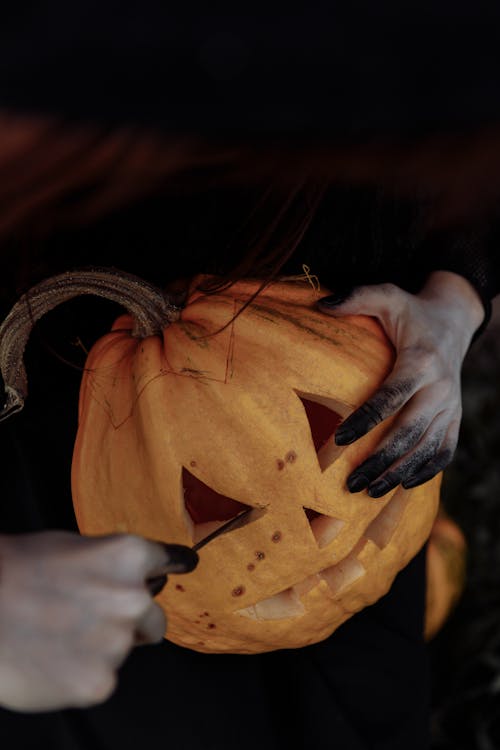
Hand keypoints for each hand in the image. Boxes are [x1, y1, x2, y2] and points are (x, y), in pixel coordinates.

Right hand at [0, 530, 197, 711]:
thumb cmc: (17, 571)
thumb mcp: (73, 548)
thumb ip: (112, 566)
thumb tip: (134, 579)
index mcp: (129, 556)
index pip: (168, 560)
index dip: (174, 565)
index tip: (186, 566)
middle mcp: (134, 598)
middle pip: (152, 617)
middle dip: (130, 621)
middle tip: (87, 619)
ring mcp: (119, 643)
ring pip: (124, 650)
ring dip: (102, 647)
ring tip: (59, 636)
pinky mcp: (99, 683)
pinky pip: (102, 679)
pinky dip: (82, 674)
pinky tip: (54, 659)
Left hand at [317, 271, 484, 496]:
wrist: (454, 320)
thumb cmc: (412, 311)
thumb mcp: (387, 295)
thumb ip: (355, 297)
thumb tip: (319, 304)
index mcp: (421, 361)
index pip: (391, 396)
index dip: (366, 420)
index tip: (338, 440)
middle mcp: (441, 387)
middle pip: (410, 431)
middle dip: (380, 460)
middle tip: (351, 482)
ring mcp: (451, 405)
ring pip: (427, 447)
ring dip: (399, 473)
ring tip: (370, 492)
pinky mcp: (455, 416)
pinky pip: (445, 450)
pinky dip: (426, 471)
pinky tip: (402, 486)